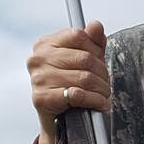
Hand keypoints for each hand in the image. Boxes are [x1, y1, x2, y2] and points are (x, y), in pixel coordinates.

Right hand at [28, 21, 110, 143]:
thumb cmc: (69, 83)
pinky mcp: (42, 98)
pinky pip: (78, 95)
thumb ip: (91, 41)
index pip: (78, 35)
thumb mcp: (81, 59)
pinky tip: (101, 104)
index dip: (96, 50)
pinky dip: (95, 101)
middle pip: (85, 58)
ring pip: (84, 77)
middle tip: (107, 85)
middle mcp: (37, 59)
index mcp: (44, 44)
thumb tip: (96, 25)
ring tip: (105, 95)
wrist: (56, 117)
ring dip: (102, 89)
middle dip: (102, 73)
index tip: (101, 63)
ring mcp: (38, 78)